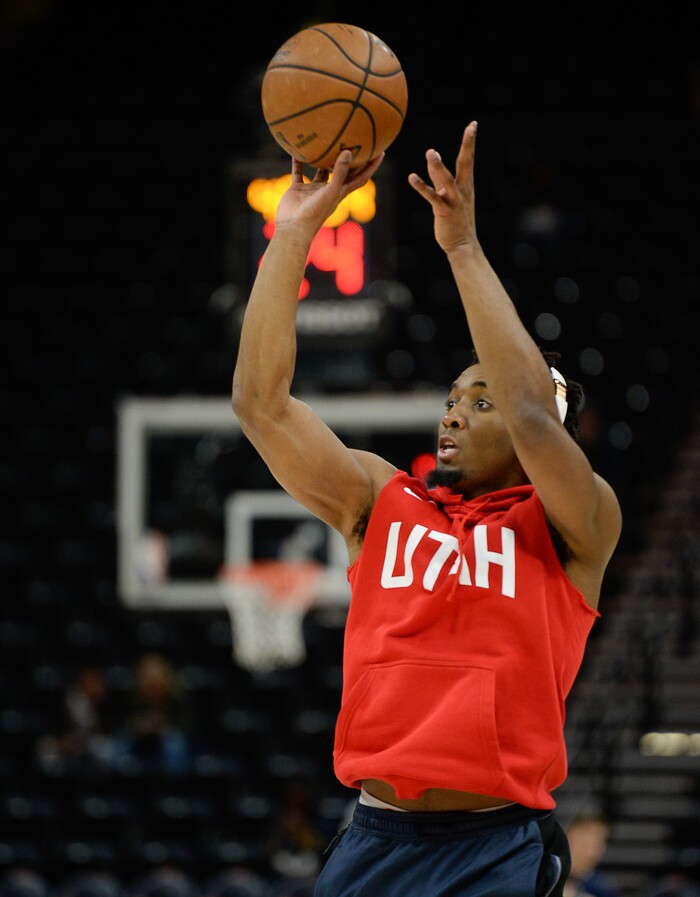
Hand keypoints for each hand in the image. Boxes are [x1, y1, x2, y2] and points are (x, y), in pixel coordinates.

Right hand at [275, 151, 384, 233]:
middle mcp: (329, 190)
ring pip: (320, 170)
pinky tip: (297, 149)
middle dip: (349, 158)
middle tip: (354, 139)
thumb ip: (339, 172)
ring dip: (323, 158)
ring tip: (326, 141)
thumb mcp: (331, 191)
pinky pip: (299, 172)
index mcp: (341, 192)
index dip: (371, 166)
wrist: (294, 227)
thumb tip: (348, 152)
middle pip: (342, 171)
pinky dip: (298, 162)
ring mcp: (314, 189)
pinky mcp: (299, 189)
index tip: (381, 151)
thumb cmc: (315, 213)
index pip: (360, 178)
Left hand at [408, 121, 478, 254]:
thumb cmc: (456, 221)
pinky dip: (422, 187)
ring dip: (438, 166)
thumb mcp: (449, 196)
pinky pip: (432, 197)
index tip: (473, 125)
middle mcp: (463, 190)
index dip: (470, 142)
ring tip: (430, 153)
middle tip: (471, 128)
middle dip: (469, 145)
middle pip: (466, 163)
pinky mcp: (444, 211)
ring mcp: (455, 200)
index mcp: (465, 185)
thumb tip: (432, 162)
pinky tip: (412, 177)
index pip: (468, 159)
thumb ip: (439, 179)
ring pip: (447, 180)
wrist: (462, 245)